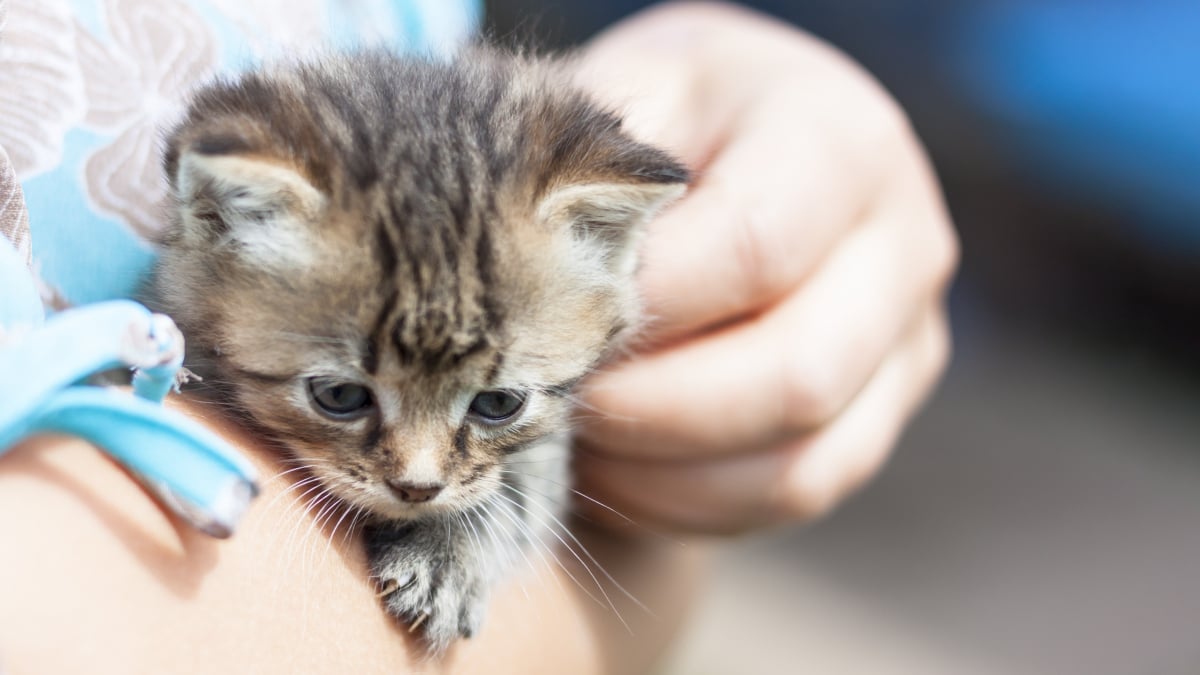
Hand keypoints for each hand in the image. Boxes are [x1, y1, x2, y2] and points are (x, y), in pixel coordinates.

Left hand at [571, 2, 957, 534]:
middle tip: (553, 398)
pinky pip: (799, 492)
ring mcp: (910, 339)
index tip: (547, 323)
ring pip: (802, 458)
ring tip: (580, 436)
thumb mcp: (625, 106)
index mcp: (840, 141)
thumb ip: (599, 176)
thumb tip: (546, 286)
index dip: (644, 306)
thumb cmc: (664, 132)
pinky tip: (625, 470)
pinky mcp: (886, 411)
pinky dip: (696, 503)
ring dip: (666, 471)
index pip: (755, 246)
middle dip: (650, 408)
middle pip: (796, 373)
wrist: (739, 151)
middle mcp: (903, 243)